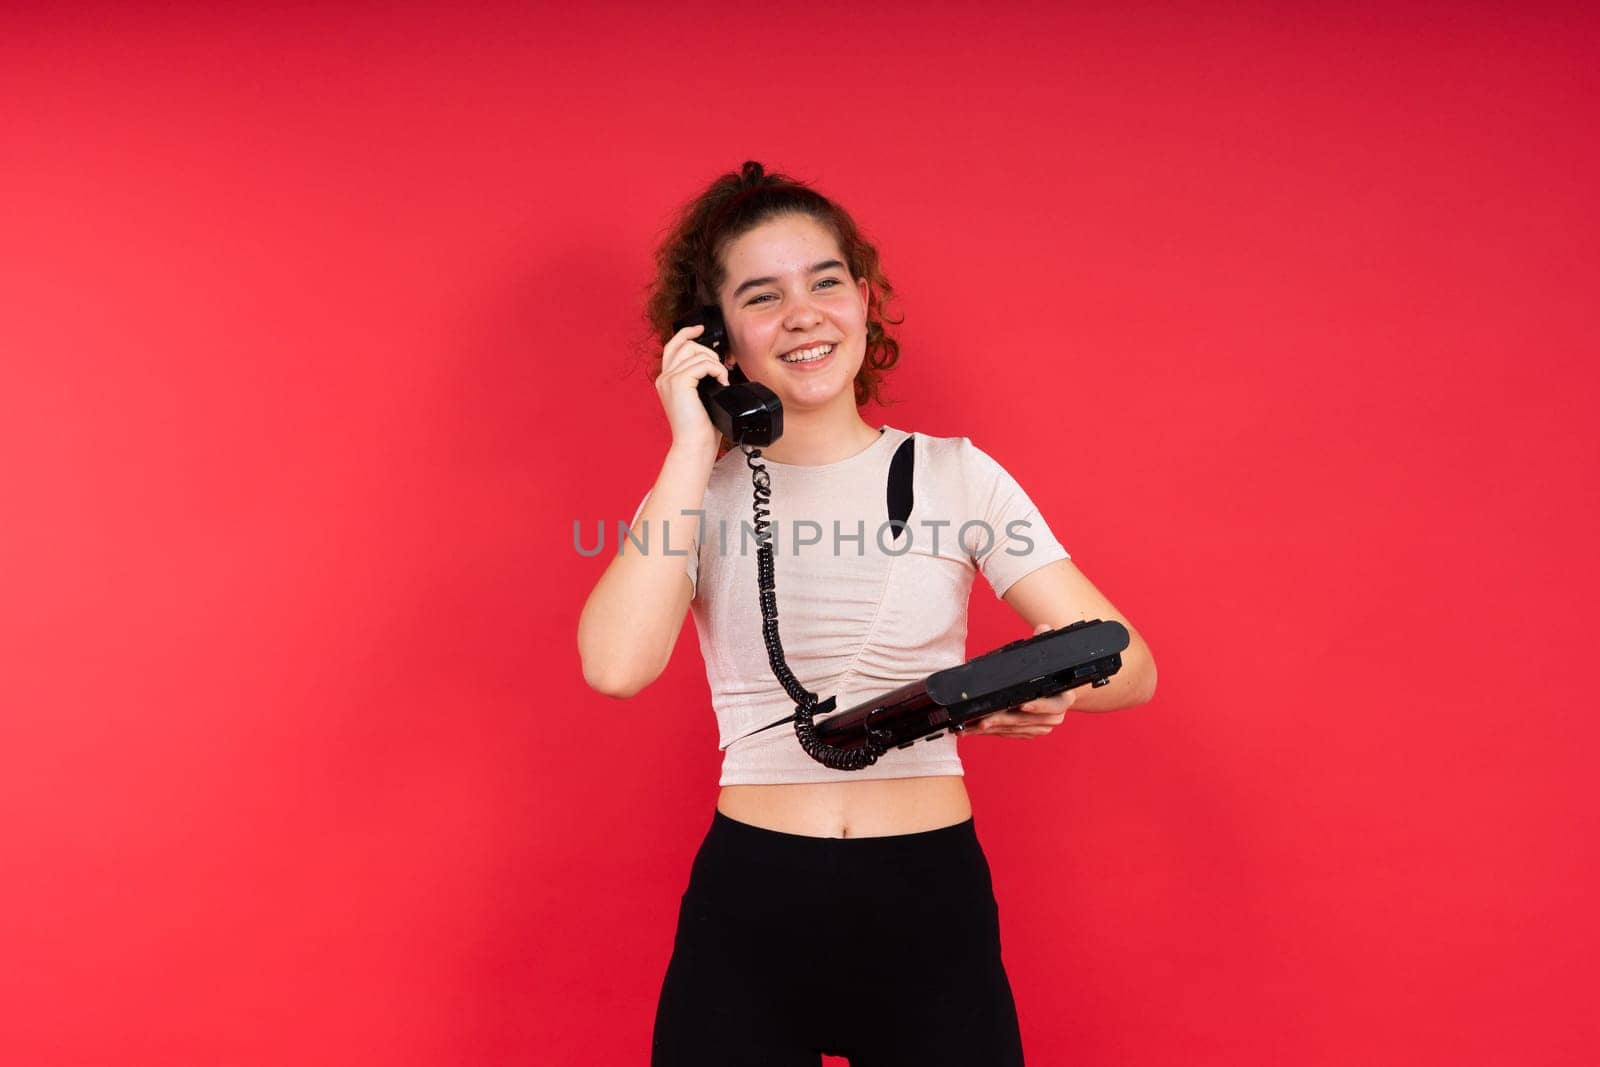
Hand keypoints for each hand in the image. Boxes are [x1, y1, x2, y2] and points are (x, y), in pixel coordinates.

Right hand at [656, 323, 729, 452]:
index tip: (700, 329)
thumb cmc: (700, 426)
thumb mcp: (699, 397)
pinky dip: (717, 371)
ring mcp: (669, 379)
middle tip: (720, 370)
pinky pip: (703, 364)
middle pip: (686, 345)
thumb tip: (714, 363)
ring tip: (722, 380)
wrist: (695, 445)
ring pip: (696, 353)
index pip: (672, 346)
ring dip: (715, 364)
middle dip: (708, 352)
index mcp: (666, 380)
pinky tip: (721, 384)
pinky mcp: (679, 382)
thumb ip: (698, 378)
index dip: (686, 333)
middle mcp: (664, 377)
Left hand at [966, 623, 1076, 738]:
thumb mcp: (1049, 655)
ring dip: (994, 729)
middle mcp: (1055, 715)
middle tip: (984, 720)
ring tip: (972, 726)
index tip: (1022, 704)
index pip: (1055, 705)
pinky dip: (993, 732)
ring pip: (1017, 730)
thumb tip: (1042, 628)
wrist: (1057, 689)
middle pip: (1029, 721)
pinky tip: (976, 730)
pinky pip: (1010, 734)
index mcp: (1064, 697)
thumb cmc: (1051, 672)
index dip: (1039, 706)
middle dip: (1005, 721)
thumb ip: (1044, 642)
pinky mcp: (1030, 732)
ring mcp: (1042, 726)